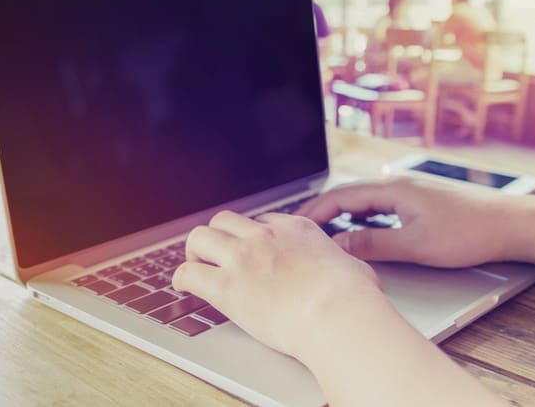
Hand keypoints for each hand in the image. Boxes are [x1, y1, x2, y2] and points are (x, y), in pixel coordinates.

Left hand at [171, 210, 383, 359]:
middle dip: (218, 236)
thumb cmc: (352, 296)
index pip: (260, 220)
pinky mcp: (226, 286)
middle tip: (216, 254)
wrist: (338, 314)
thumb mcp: (353, 266)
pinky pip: (188, 272)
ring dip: (195, 251)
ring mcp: (242, 258)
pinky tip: (183, 286)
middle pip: (224, 221)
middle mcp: (264, 237)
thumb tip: (352, 272)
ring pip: (200, 237)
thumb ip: (343, 264)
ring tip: (196, 265)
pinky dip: (181, 278)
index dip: (250, 235)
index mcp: (294, 229)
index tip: (248, 249)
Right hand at [295, 177, 521, 267]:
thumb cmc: (470, 231)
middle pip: (349, 194)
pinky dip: (360, 217)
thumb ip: (374, 244)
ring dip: (341, 213)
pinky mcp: (419, 201)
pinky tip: (358, 230)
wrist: (512, 223)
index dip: (315, 210)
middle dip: (323, 210)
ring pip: (364, 200)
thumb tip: (339, 246)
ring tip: (322, 230)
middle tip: (300, 227)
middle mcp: (398, 184)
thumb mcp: (416, 244)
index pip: (342, 195)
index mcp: (393, 188)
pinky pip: (379, 206)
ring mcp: (409, 192)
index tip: (295, 224)